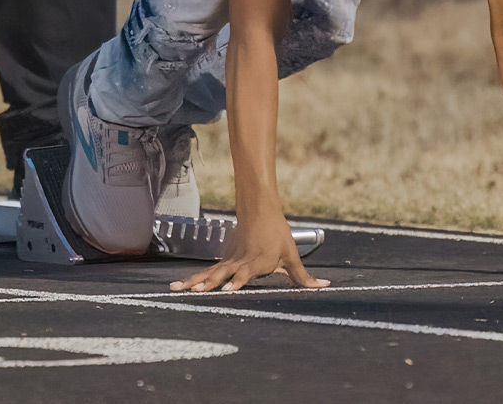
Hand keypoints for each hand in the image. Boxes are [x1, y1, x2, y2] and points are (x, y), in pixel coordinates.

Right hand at [169, 210, 328, 291]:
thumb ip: (303, 276)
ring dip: (194, 282)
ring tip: (178, 290)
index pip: (246, 272)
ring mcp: (230, 259)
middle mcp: (241, 261)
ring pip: (211, 272)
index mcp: (258, 261)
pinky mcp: (225, 259)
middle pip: (223, 273)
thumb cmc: (278, 234)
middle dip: (210, 284)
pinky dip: (193, 279)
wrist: (260, 209)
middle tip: (197, 293)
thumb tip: (324, 287)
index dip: (238, 281)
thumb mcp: (292, 255)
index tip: (229, 289)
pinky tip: (178, 287)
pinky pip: (207, 271)